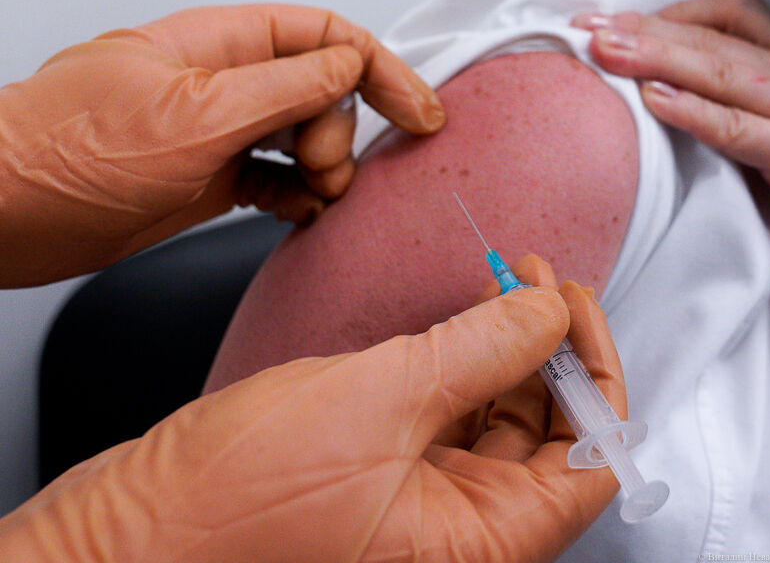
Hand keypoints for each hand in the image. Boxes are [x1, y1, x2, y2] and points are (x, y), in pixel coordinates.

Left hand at [0, 5, 444, 286]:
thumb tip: (348, 65)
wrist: (9, 213)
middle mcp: (227, 82)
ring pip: (305, 136)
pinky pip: (278, 178)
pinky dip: (299, 196)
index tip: (418, 114)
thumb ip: (283, 87)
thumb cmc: (70, 153)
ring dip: (326, 169)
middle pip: (325, 91)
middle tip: (324, 169)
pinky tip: (300, 211)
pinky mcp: (212, 176)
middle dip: (342, 133)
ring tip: (315, 196)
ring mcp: (221, 130)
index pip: (326, 38)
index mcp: (223, 44)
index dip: (380, 70)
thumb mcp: (196, 113)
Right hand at [0, 255, 625, 562]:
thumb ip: (478, 353)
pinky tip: (458, 319)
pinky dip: (462, 366)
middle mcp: (462, 533)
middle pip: (551, 436)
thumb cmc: (233, 502)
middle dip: (550, 348)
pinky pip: (449, 419)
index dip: (594, 374)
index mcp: (482, 542)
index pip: (593, 461)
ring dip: (508, 350)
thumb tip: (546, 311)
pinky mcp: (384, 479)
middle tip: (534, 278)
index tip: (572, 304)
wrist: (128, 536)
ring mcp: (423, 507)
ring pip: (500, 421)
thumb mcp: (377, 403)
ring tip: (501, 284)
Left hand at [574, 0, 769, 316]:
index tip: (610, 22)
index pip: (729, 17)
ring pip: (722, 73)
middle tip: (589, 27)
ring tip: (605, 51)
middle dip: (646, 31)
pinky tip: (654, 100)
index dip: (666, 15)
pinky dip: (694, 112)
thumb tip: (663, 94)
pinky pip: (741, 129)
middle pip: (713, 39)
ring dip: (657, 59)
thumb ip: (740, 104)